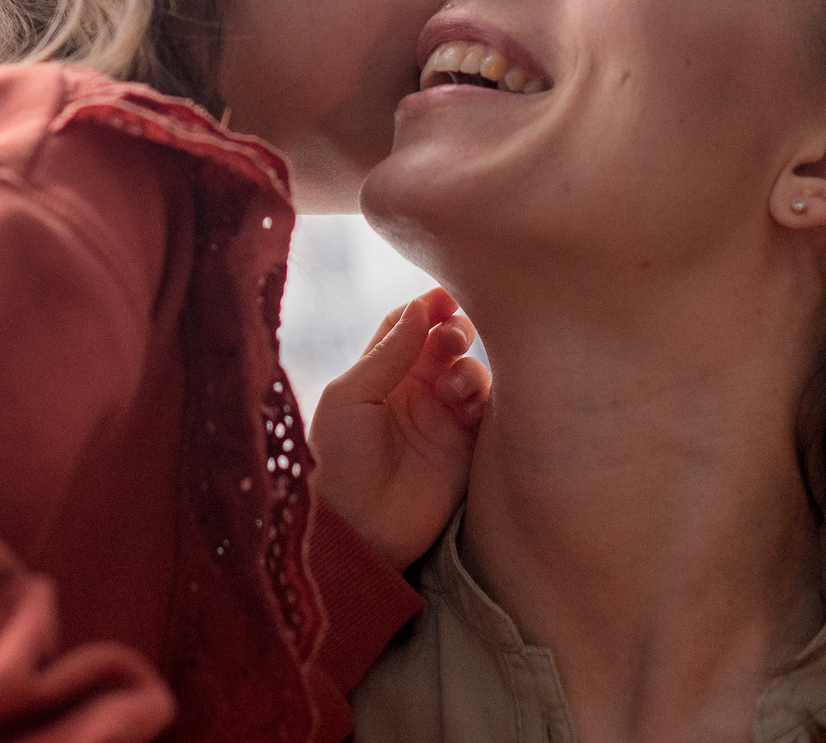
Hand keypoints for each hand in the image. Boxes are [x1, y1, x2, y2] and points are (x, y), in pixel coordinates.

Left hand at [306, 288, 489, 571]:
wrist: (357, 528)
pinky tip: (468, 399)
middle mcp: (414, 390)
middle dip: (454, 330)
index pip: (408, 326)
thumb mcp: (349, 398)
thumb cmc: (337, 460)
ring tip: (452, 383)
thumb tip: (419, 308)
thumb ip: (387, 354)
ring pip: (470, 371)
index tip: (442, 298)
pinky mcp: (467, 448)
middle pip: (445, 342)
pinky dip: (486, 395)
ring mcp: (443, 418)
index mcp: (380, 373)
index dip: (425, 307)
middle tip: (452, 336)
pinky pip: (488, 411)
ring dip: (468, 365)